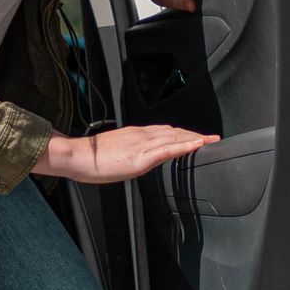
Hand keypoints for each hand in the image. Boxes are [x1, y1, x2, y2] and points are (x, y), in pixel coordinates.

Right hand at [34, 124, 219, 184]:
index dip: (183, 133)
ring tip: (210, 141)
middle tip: (212, 138)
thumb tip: (135, 156)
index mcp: (135, 134)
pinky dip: (184, 146)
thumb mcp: (115, 151)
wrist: (77, 156)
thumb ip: (129, 151)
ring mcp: (142, 145)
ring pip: (175, 138)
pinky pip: (168, 149)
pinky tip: (197, 145)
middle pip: (174, 132)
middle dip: (194, 134)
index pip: (165, 131)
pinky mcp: (141, 157)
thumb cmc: (91, 157)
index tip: (196, 136)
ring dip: (195, 138)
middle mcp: (142, 135)